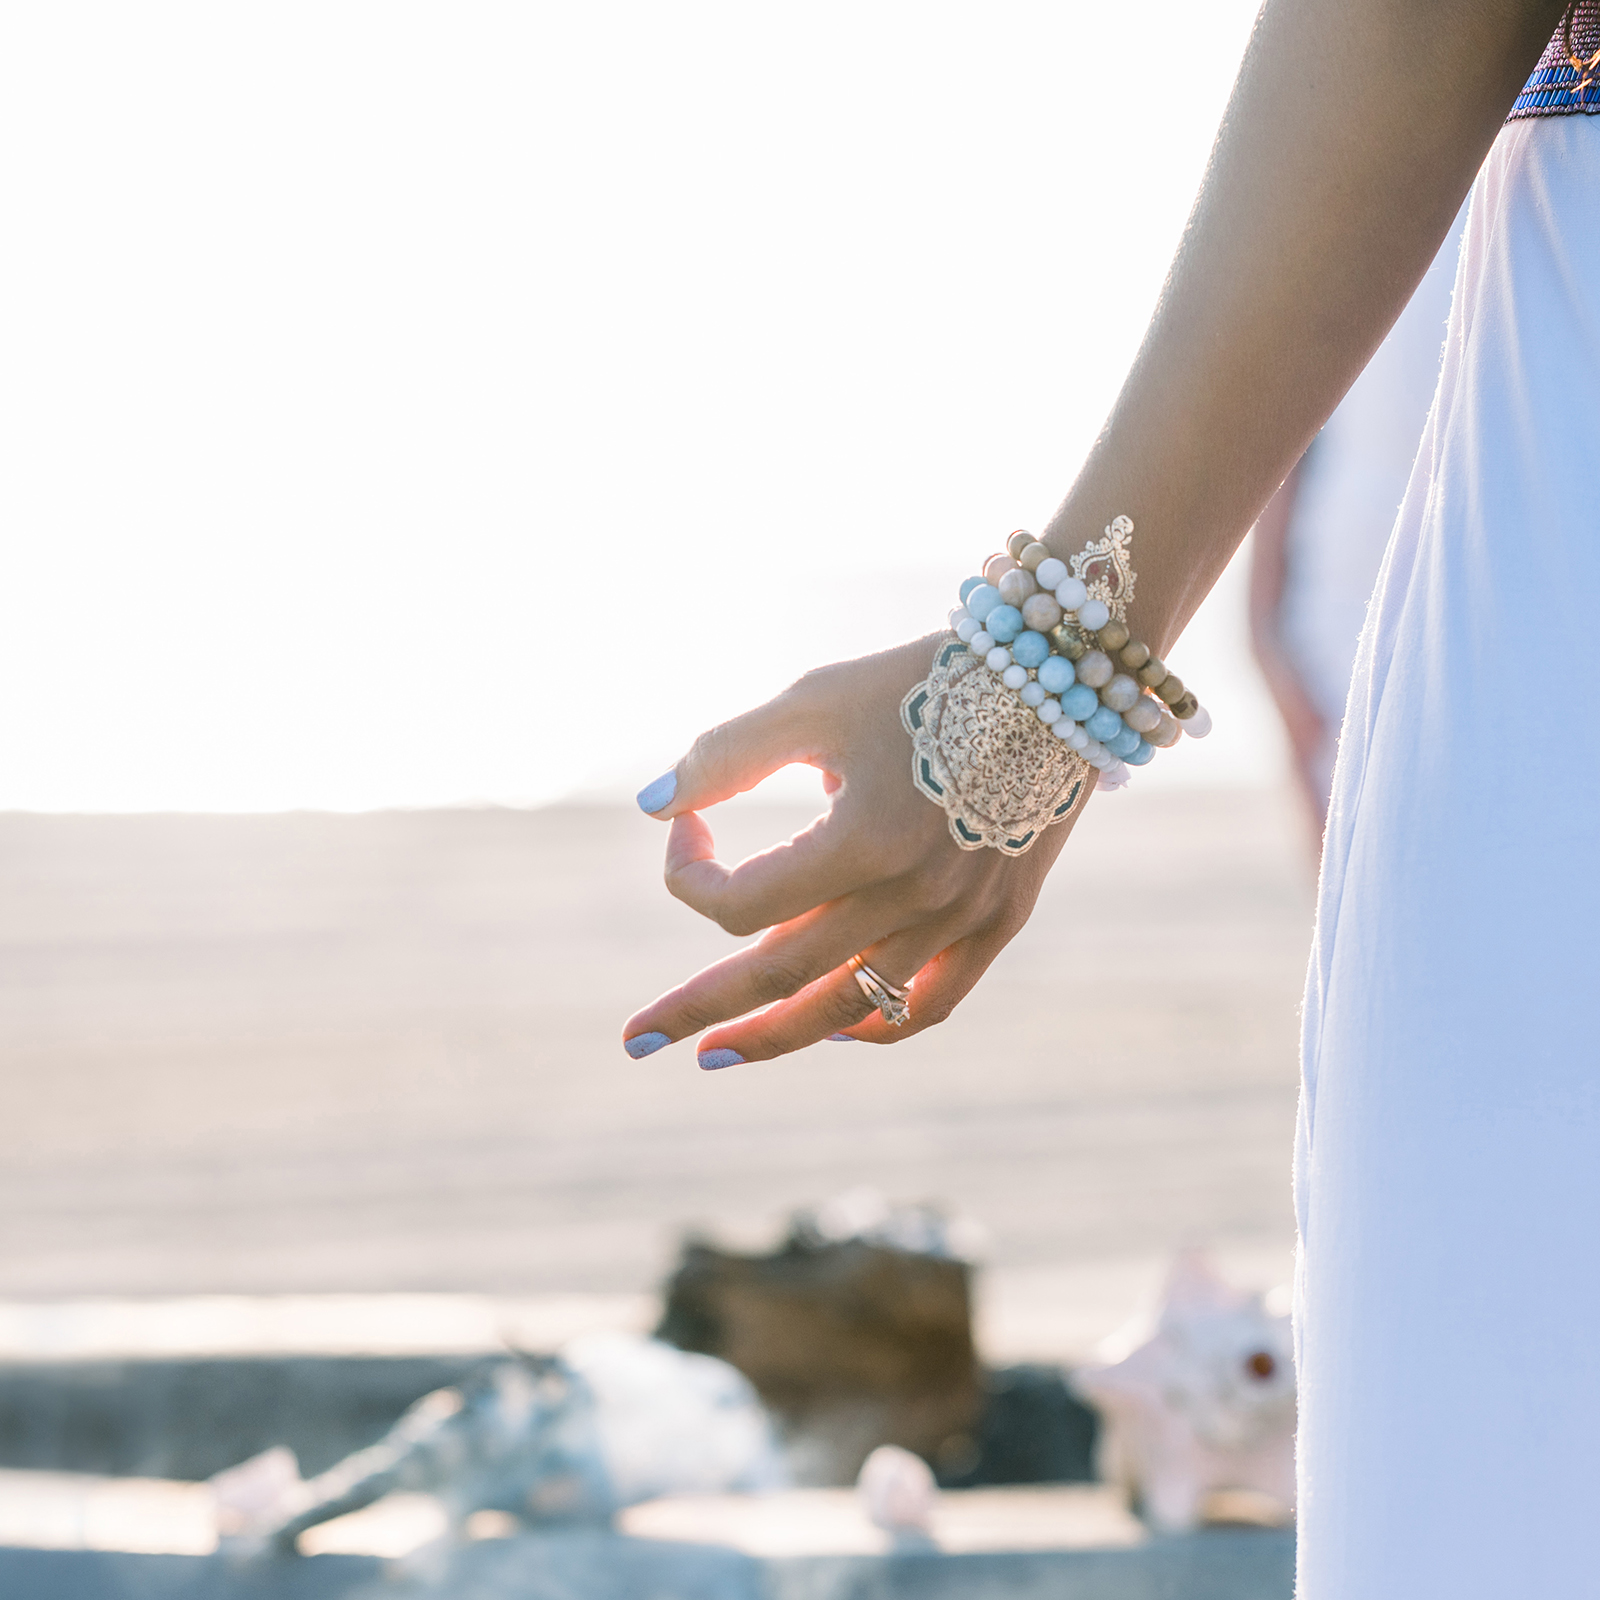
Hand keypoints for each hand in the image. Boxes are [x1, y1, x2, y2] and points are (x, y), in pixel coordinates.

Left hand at [622, 633, 1084, 1067]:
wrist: (1052, 676)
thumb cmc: (918, 680)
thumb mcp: (814, 700)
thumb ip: (725, 753)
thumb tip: (650, 805)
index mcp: (863, 839)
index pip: (741, 903)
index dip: (688, 871)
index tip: (688, 823)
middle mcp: (913, 895)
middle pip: (780, 975)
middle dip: (699, 1008)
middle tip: (636, 1040)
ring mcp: (962, 919)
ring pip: (851, 1007)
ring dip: (774, 1037)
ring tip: (716, 1055)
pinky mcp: (1000, 923)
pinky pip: (931, 1005)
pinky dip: (876, 1025)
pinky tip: (832, 1029)